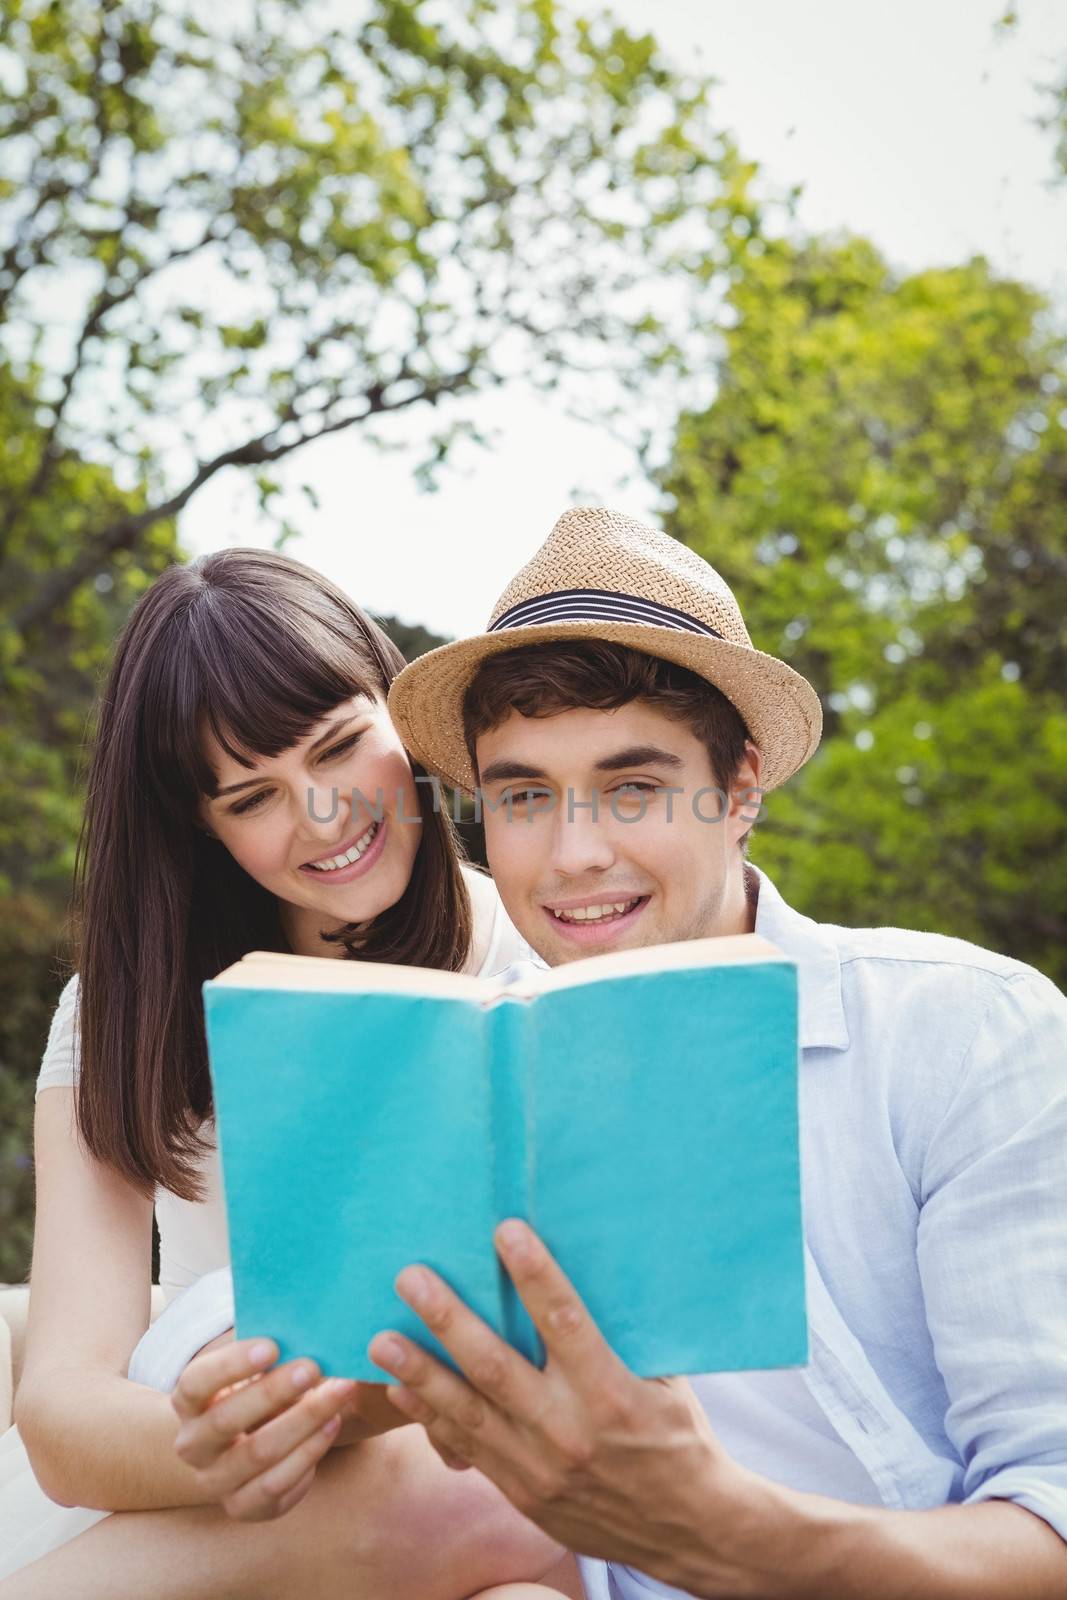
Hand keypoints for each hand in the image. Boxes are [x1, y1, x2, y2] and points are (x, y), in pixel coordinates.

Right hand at [170, 1335, 399, 1520]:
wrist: (238, 1447)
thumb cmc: (252, 1388)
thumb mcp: (250, 1366)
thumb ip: (265, 1344)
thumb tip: (302, 1309)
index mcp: (187, 1401)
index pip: (196, 1382)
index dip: (231, 1365)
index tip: (272, 1345)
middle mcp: (192, 1445)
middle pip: (228, 1421)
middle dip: (274, 1392)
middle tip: (315, 1365)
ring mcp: (215, 1482)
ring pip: (258, 1456)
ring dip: (303, 1422)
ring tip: (338, 1393)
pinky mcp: (243, 1508)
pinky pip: (277, 1488)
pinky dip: (308, 1456)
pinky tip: (332, 1426)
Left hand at [367, 1220, 766, 1591]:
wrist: (684, 1526)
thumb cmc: (675, 1434)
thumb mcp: (662, 1379)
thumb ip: (618, 1335)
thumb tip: (586, 1269)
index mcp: (611, 1392)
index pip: (565, 1322)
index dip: (534, 1275)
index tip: (504, 1230)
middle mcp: (569, 1430)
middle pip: (496, 1367)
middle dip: (448, 1320)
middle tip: (410, 1279)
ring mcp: (539, 1466)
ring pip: (468, 1412)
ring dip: (420, 1373)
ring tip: (381, 1341)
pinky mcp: (522, 1491)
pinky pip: (467, 1449)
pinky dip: (430, 1419)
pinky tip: (401, 1390)